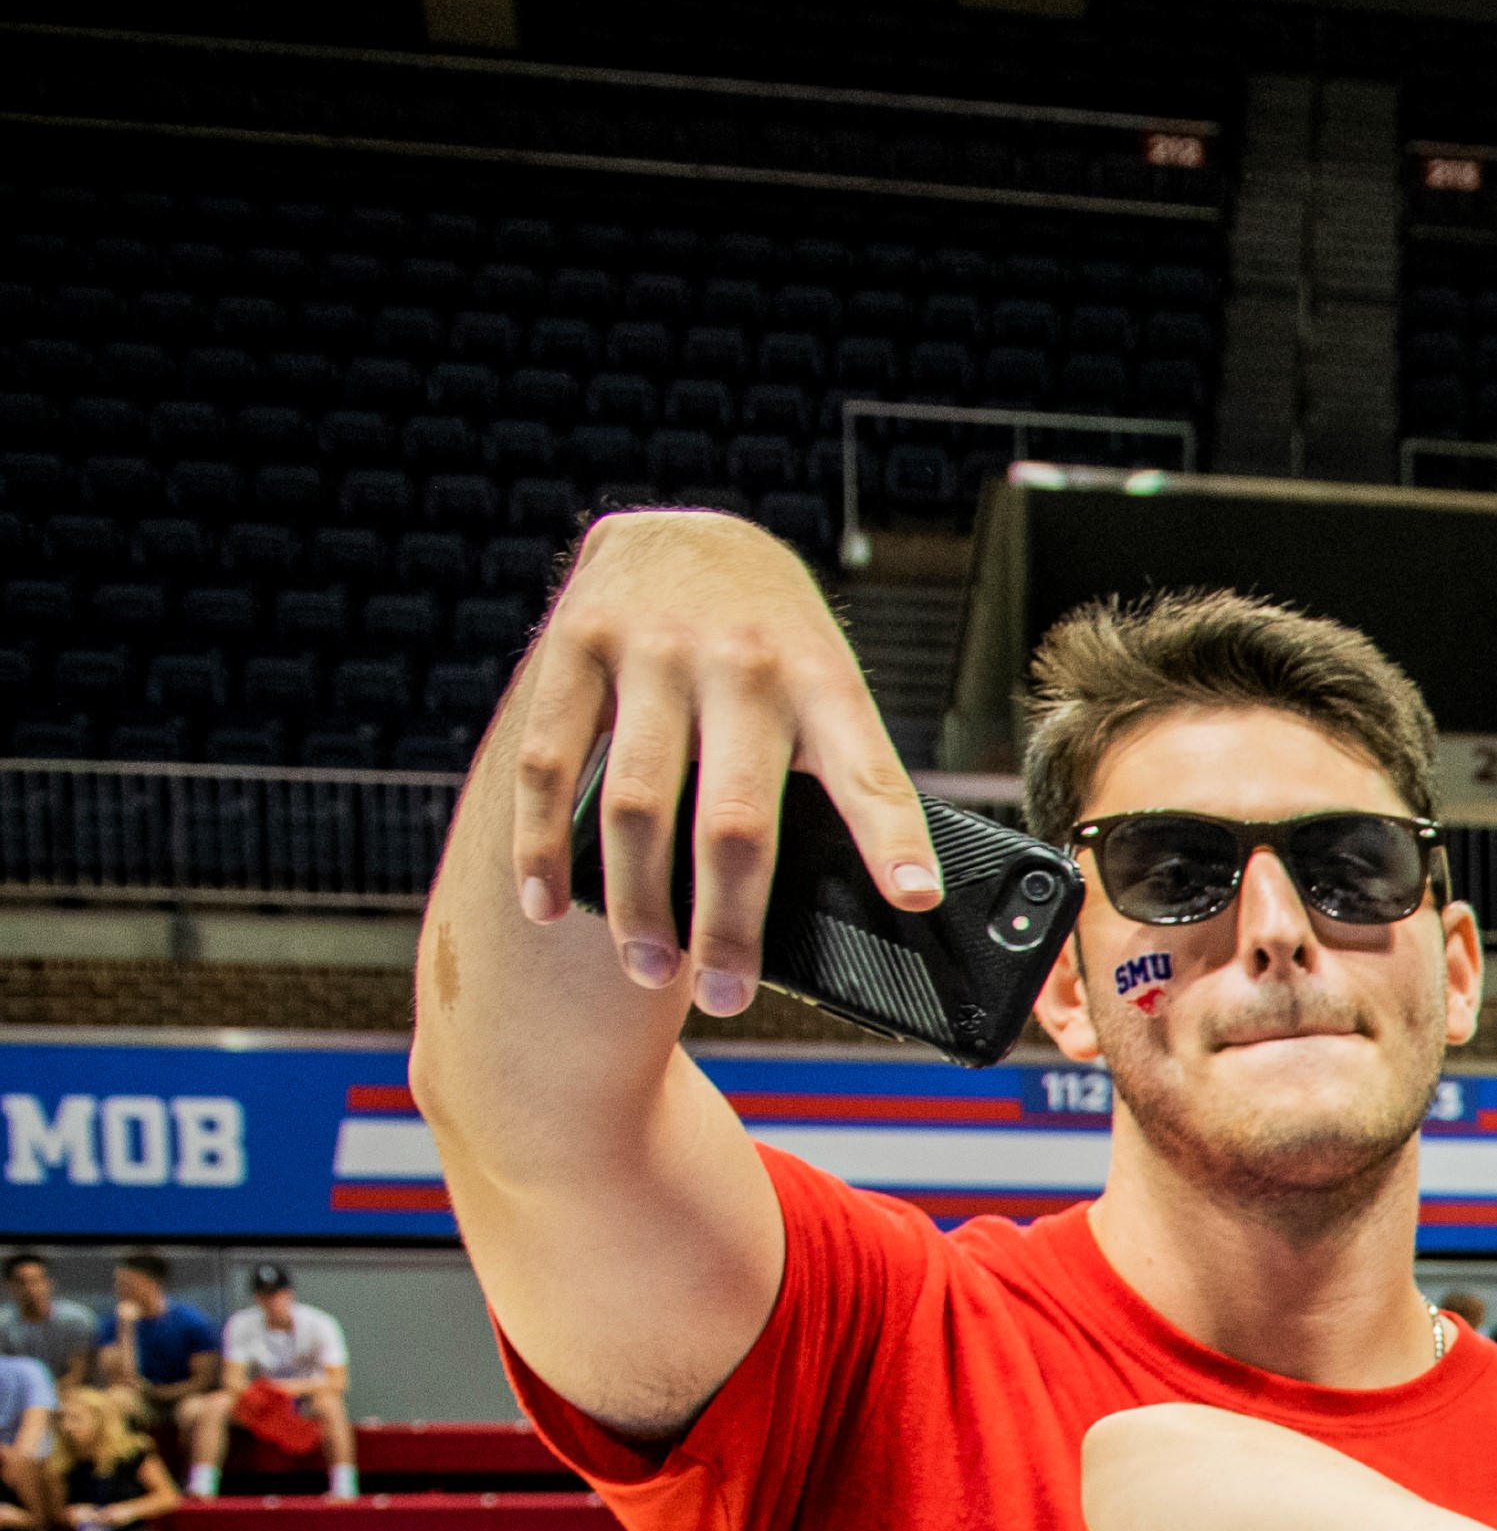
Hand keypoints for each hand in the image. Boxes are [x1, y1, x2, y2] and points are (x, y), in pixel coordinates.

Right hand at [487, 509, 940, 1013]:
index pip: (869, 770)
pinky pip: (550, 764)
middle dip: (731, 922)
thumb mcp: (828, 687)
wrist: (689, 534)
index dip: (893, 839)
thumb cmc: (777, 646)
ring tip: (653, 971)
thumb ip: (842, 773)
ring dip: (639, 904)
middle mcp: (740, 663)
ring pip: (637, 805)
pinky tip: (550, 906)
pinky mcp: (576, 647)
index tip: (917, 899)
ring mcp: (651, 651)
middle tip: (730, 996)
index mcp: (823, 679)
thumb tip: (892, 904)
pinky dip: (545, 846)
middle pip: (735, 820)